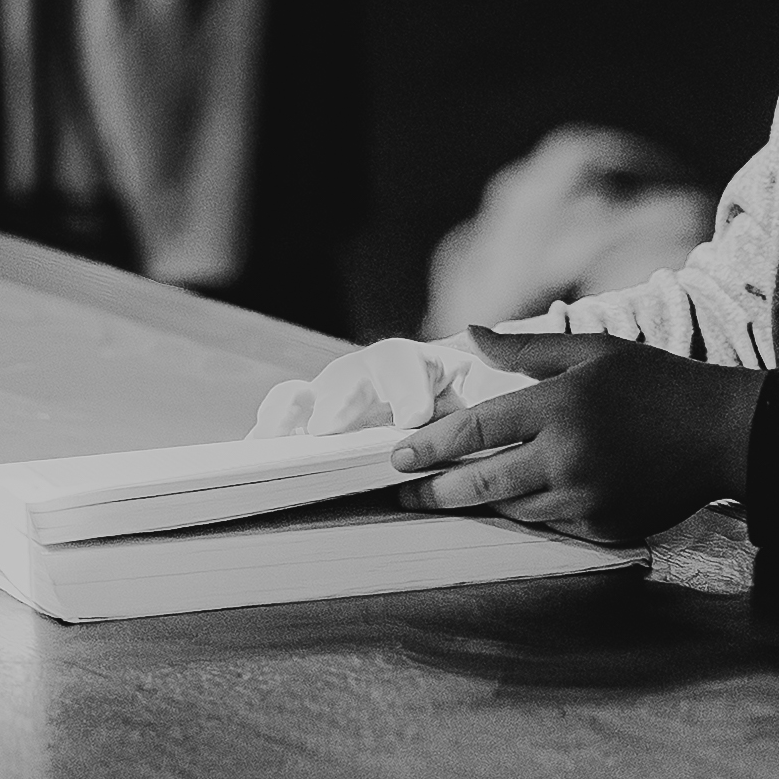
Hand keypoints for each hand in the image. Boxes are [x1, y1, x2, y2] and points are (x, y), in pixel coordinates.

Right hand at [246, 335, 530, 438]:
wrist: (488, 439)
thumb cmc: (497, 412)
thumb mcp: (510, 390)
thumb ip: (510, 365)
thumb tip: (524, 322)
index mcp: (418, 365)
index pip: (400, 360)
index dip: (402, 383)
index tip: (413, 415)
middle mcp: (372, 379)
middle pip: (345, 377)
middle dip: (338, 399)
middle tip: (330, 426)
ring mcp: (340, 408)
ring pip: (306, 399)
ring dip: (289, 414)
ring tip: (276, 436)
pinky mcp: (319, 439)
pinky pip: (288, 436)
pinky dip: (269, 442)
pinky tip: (253, 455)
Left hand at [387, 330, 762, 543]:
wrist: (723, 434)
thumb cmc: (655, 382)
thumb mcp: (593, 351)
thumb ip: (526, 350)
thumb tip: (472, 333)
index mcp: (560, 406)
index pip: (477, 429)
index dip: (430, 445)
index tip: (396, 455)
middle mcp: (568, 456)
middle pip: (481, 483)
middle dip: (433, 491)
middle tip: (402, 494)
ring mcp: (587, 498)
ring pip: (512, 511)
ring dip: (479, 505)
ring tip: (448, 498)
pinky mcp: (605, 528)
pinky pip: (551, 527)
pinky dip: (530, 515)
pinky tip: (514, 505)